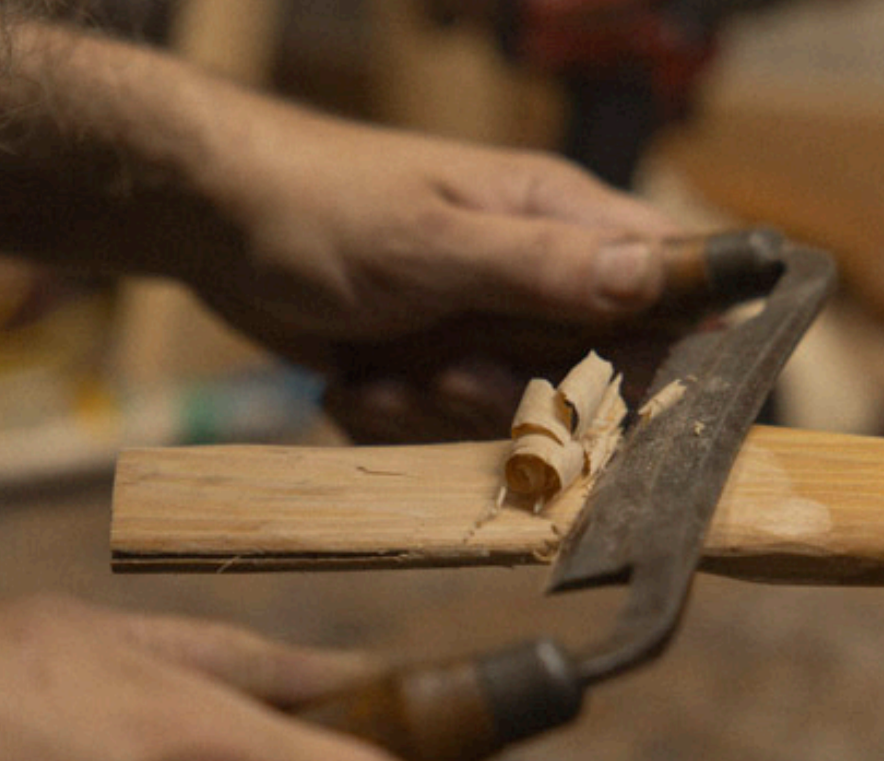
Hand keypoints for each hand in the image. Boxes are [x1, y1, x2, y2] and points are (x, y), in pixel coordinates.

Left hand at [187, 107, 680, 440]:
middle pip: (592, 382)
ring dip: (440, 414)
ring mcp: (485, 328)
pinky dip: (397, 421)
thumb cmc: (321, 206)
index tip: (605, 396)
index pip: (668, 289)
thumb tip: (657, 276)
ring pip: (513, 419)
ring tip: (381, 372)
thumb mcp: (434, 241)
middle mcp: (537, 279)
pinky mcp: (435, 369)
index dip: (661, 353)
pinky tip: (354, 383)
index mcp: (562, 220)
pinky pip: (447, 431)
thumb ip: (545, 266)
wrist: (215, 223)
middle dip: (518, 402)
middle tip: (449, 376)